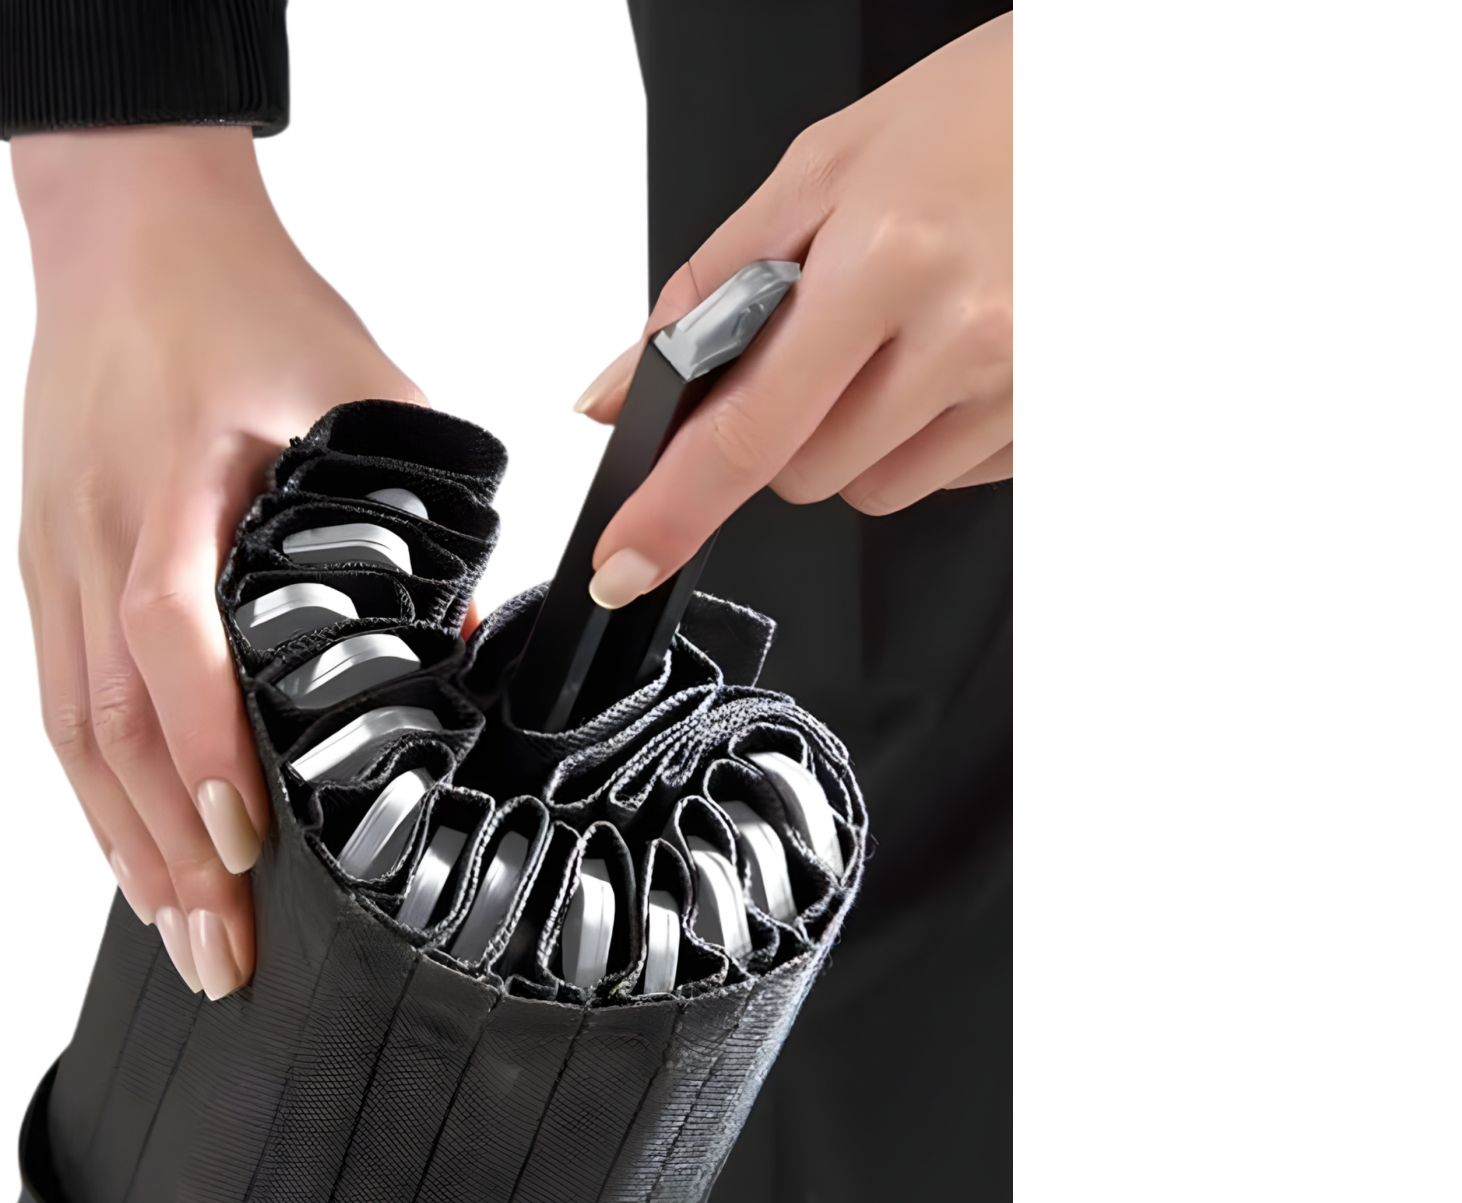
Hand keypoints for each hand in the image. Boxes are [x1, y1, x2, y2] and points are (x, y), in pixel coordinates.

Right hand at [13, 127, 421, 996]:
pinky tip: (129, 847)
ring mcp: (54, 551)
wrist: (127, 228)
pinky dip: (93, 784)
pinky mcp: (41, 559)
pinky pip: (58, 694)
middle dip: (168, 850)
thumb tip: (470, 640)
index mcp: (176, 482)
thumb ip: (414, 512)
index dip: (203, 749)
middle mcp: (97, 530)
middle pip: (112, 718)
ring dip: (124, 839)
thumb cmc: (246, 301)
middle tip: (219, 953)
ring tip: (175, 932)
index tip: (245, 844)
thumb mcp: (360, 391)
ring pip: (75, 726)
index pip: (172, 637)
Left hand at [573, 14, 1011, 608]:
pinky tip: (962, 343)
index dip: (675, 509)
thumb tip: (626, 387)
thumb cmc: (983, 111)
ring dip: (864, 432)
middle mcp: (969, 338)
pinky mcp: (1058, 419)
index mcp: (891, 262)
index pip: (749, 432)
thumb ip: (711, 287)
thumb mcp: (825, 167)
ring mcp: (1025, 389)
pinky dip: (933, 429)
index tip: (628, 563)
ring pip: (879, 487)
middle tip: (830, 331)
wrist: (1113, 102)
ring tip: (910, 324)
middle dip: (787, 424)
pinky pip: (953, 474)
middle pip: (806, 474)